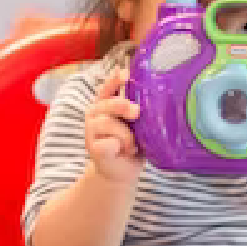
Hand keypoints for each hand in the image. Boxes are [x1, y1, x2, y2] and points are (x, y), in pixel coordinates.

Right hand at [84, 67, 142, 184]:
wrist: (121, 172)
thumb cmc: (132, 144)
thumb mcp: (138, 126)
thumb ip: (139, 113)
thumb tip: (155, 102)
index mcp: (107, 104)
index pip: (109, 87)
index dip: (115, 79)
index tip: (126, 73)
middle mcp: (96, 113)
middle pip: (108, 103)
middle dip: (123, 106)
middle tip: (136, 112)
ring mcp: (91, 131)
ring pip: (107, 123)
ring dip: (125, 135)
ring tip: (131, 145)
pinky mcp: (92, 148)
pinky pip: (106, 143)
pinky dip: (117, 147)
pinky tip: (120, 151)